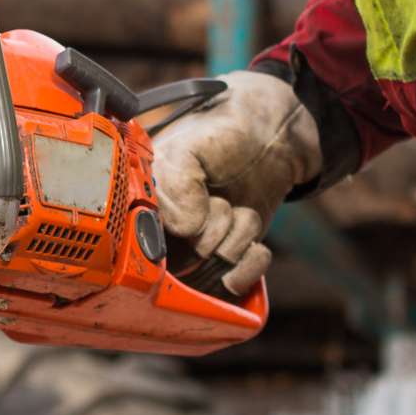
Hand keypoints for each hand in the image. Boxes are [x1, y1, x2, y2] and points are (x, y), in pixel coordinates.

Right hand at [145, 69, 321, 295]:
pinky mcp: (227, 262)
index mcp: (143, 202)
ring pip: (213, 272)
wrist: (275, 132)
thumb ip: (174, 183)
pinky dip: (252, 260)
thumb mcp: (190, 146)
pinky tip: (253, 237)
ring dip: (236, 237)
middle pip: (181, 267)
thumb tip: (187, 229)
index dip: (171, 235)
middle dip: (211, 232)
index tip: (190, 217)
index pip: (140, 246)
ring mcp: (197, 249)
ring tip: (236, 206)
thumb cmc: (226, 131)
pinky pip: (237, 283)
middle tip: (219, 198)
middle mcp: (164, 231)